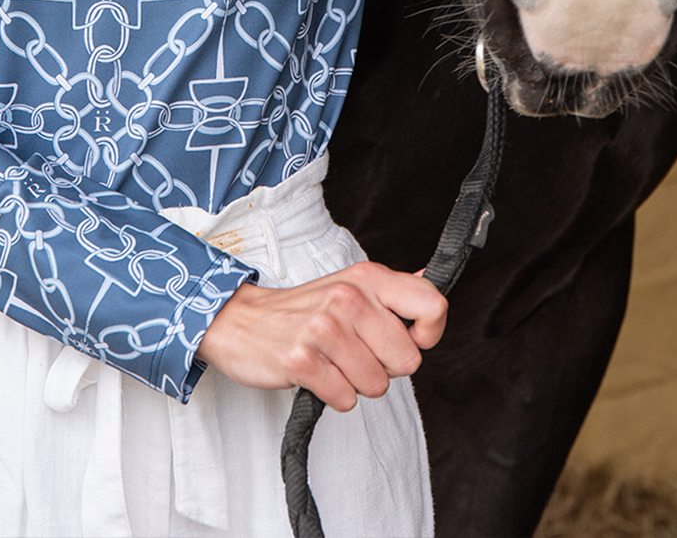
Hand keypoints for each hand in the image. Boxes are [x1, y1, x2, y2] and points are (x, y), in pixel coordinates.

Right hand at [197, 261, 446, 411]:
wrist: (243, 321)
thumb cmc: (305, 308)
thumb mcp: (351, 285)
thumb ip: (393, 289)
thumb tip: (432, 280)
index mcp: (368, 278)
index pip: (432, 304)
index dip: (430, 333)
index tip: (411, 339)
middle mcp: (348, 298)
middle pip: (408, 360)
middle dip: (385, 366)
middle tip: (355, 351)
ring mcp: (324, 328)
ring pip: (377, 385)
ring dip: (356, 383)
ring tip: (333, 361)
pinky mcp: (302, 360)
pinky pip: (345, 399)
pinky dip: (333, 395)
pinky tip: (317, 374)